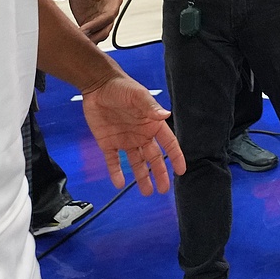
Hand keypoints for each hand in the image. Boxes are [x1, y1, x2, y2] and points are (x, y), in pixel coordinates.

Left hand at [67, 0, 123, 43]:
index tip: (85, 28)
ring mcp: (100, 19)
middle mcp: (109, 11)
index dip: (98, 23)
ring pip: (99, 35)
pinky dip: (82, 38)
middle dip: (94, 35)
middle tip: (79, 39)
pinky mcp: (90, 23)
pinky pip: (89, 35)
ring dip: (89, 40)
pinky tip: (71, 39)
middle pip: (105, 29)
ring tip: (75, 41)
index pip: (109, 16)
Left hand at [80, 74, 185, 193]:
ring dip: (141, 177)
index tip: (181, 171)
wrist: (97, 86)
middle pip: (153, 158)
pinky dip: (116, 172)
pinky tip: (119, 183)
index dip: (175, 156)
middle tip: (163, 189)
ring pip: (136, 163)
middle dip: (159, 173)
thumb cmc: (121, 87)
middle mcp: (141, 135)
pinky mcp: (108, 143)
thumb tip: (166, 115)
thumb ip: (150, 107)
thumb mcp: (137, 96)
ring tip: (146, 192)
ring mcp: (125, 140)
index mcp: (151, 124)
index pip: (168, 143)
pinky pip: (114, 161)